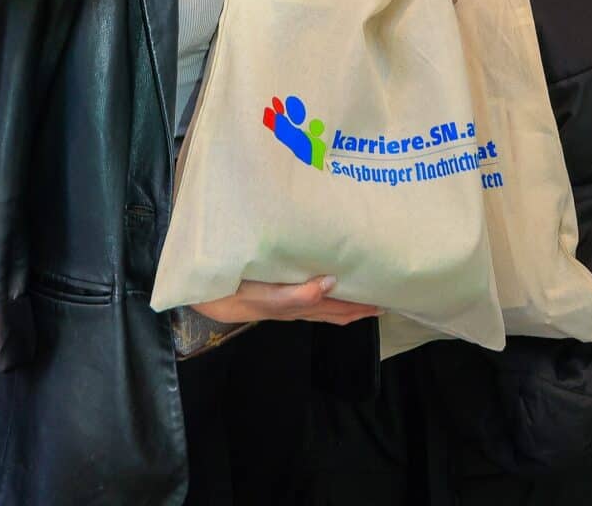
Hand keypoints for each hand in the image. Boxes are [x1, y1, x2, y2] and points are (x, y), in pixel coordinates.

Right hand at [192, 277, 378, 326]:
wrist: (205, 295)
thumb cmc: (237, 294)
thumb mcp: (267, 297)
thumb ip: (298, 295)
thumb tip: (332, 284)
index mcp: (299, 307)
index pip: (338, 310)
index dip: (361, 308)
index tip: (385, 302)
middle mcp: (296, 306)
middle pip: (334, 310)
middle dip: (358, 307)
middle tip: (382, 299)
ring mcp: (285, 301)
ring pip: (322, 304)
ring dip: (342, 301)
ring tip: (360, 292)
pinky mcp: (274, 291)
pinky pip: (307, 294)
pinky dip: (322, 291)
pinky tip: (322, 281)